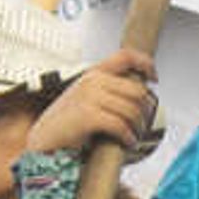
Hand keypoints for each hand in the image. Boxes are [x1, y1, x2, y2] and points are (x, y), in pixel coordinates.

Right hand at [30, 49, 160, 157]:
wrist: (44, 141)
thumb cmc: (69, 123)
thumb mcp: (88, 98)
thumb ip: (110, 91)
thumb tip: (143, 94)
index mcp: (93, 73)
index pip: (126, 56)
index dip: (146, 64)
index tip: (154, 79)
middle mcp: (92, 80)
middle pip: (138, 91)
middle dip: (146, 110)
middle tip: (142, 124)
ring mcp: (89, 96)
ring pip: (132, 109)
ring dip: (138, 127)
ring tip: (134, 135)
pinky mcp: (88, 115)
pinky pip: (121, 125)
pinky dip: (128, 137)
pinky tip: (127, 142)